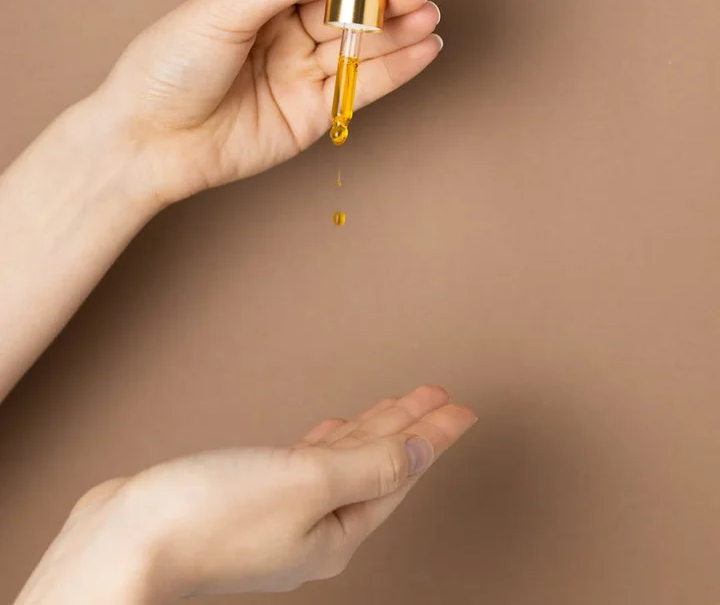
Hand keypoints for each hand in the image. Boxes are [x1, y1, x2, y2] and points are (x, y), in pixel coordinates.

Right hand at [54, 386, 474, 599]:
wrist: (121, 545)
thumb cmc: (208, 518)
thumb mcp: (305, 483)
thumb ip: (366, 464)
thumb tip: (421, 452)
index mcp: (337, 531)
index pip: (401, 473)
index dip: (434, 437)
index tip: (462, 408)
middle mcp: (314, 528)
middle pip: (376, 467)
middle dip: (408, 429)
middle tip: (435, 396)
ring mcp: (280, 515)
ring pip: (342, 464)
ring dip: (369, 431)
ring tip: (394, 405)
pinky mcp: (247, 498)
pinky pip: (305, 464)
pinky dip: (326, 442)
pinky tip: (327, 431)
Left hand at [97, 0, 440, 205]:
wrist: (149, 141)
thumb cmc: (171, 65)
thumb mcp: (225, 9)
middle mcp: (288, 31)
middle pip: (349, 7)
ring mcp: (303, 72)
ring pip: (362, 44)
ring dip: (400, 29)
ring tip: (429, 14)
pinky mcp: (314, 113)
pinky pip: (363, 86)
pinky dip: (398, 67)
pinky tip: (426, 47)